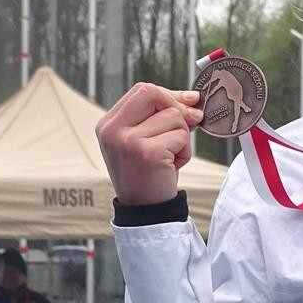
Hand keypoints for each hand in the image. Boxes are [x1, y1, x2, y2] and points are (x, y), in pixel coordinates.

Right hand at [96, 84, 203, 204]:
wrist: (145, 212)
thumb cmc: (149, 174)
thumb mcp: (147, 139)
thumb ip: (163, 115)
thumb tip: (193, 98)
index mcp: (108, 124)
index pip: (142, 89)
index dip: (168, 95)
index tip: (188, 104)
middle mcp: (112, 130)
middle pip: (153, 93)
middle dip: (177, 108)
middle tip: (187, 126)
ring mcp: (127, 141)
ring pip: (173, 116)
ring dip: (182, 137)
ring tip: (169, 157)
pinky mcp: (147, 153)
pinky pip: (181, 136)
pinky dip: (184, 152)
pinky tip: (172, 167)